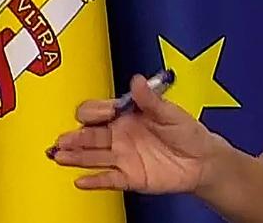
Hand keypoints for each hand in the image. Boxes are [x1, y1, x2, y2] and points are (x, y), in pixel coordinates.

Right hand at [49, 74, 229, 193]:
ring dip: (76, 156)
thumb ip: (151, 99)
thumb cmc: (188, 132)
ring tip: (59, 156)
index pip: (100, 111)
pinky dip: (94, 181)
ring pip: (93, 156)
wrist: (203, 160)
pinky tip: (80, 180)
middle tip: (63, 139)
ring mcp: (123, 156)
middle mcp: (120, 135)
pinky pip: (108, 179)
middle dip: (75, 136)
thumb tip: (136, 80)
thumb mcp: (171, 112)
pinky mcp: (129, 176)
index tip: (105, 113)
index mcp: (127, 115)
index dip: (98, 111)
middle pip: (89, 135)